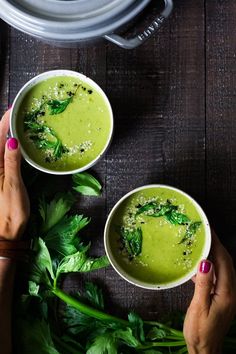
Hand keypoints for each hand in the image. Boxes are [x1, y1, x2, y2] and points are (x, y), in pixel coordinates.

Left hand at [0, 110, 29, 239]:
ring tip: (21, 121)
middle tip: (20, 111)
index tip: (14, 109)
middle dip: (7, 123)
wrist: (5, 232)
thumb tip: (12, 140)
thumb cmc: (10, 213)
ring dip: (9, 132)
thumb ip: (12, 163)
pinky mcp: (2, 175)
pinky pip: (5, 155)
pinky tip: (19, 141)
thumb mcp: (13, 187)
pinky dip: (12, 144)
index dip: (5, 122)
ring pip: (1, 145)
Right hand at [184, 230, 235, 353]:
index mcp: (226, 293)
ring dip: (215, 254)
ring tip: (202, 243)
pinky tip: (200, 263)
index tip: (209, 231)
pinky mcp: (221, 297)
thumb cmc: (200, 331)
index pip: (224, 262)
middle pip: (227, 263)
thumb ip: (204, 285)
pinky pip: (218, 276)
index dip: (217, 245)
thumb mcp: (199, 308)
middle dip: (218, 246)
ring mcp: (227, 295)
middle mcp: (230, 292)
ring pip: (223, 268)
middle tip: (205, 233)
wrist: (205, 349)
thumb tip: (206, 262)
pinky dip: (211, 266)